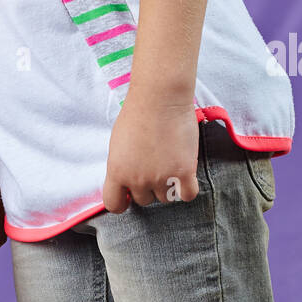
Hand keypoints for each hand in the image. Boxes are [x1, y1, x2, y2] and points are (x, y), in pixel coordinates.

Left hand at [102, 90, 199, 210]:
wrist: (160, 97)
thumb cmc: (137, 113)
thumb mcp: (118, 143)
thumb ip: (122, 166)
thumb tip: (127, 182)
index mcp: (117, 171)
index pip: (114, 204)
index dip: (122, 201)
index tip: (129, 195)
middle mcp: (137, 179)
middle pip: (144, 200)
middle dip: (149, 186)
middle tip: (155, 164)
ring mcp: (161, 178)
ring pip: (166, 198)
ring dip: (168, 186)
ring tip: (170, 162)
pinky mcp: (184, 173)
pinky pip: (187, 195)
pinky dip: (187, 188)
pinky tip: (185, 173)